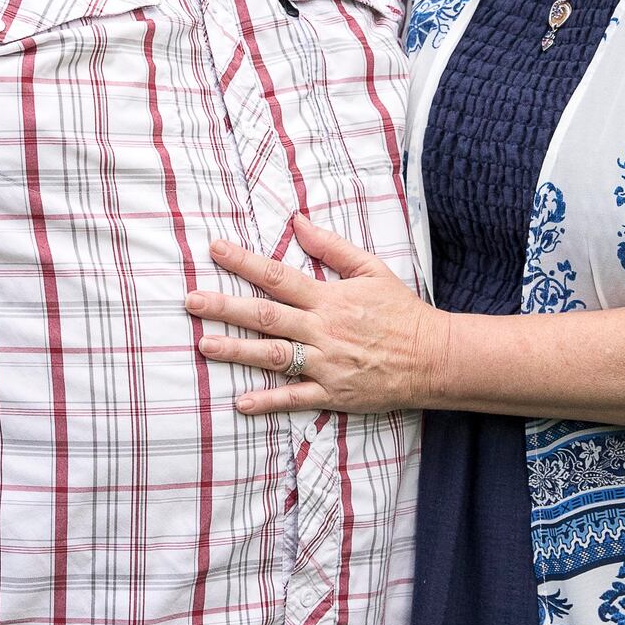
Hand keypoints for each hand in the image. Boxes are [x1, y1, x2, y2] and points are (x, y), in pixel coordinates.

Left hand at [186, 213, 448, 414]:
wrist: (434, 357)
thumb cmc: (401, 311)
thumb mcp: (371, 269)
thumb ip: (332, 247)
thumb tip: (297, 221)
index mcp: (329, 298)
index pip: (278, 275)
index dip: (243, 261)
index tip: (213, 249)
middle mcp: (323, 330)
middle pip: (266, 315)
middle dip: (225, 307)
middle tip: (190, 301)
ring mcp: (327, 364)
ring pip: (274, 356)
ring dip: (237, 351)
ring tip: (203, 345)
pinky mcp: (334, 393)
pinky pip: (296, 398)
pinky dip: (268, 401)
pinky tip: (240, 402)